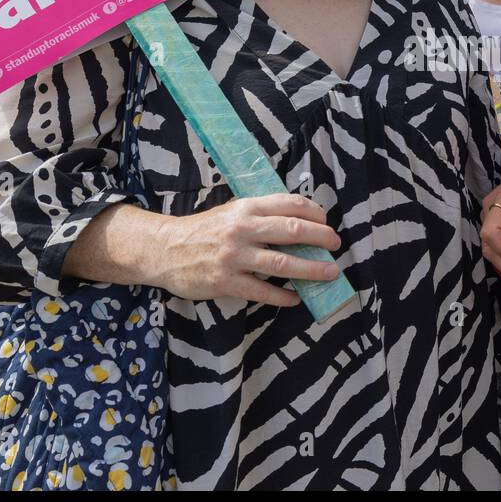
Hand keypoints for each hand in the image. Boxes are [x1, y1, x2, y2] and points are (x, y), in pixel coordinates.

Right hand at [155, 192, 342, 304]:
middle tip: (335, 244)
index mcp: (246, 208)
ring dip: (311, 269)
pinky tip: (296, 297)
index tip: (325, 221)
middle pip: (292, 231)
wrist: (164, 249)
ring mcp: (234, 256)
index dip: (313, 212)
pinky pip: (263, 291)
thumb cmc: (203, 230)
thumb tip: (298, 220)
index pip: (289, 204)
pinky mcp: (226, 281)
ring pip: (283, 262)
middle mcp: (242, 229)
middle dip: (320, 238)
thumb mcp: (231, 212)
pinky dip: (283, 296)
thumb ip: (260, 214)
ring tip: (329, 273)